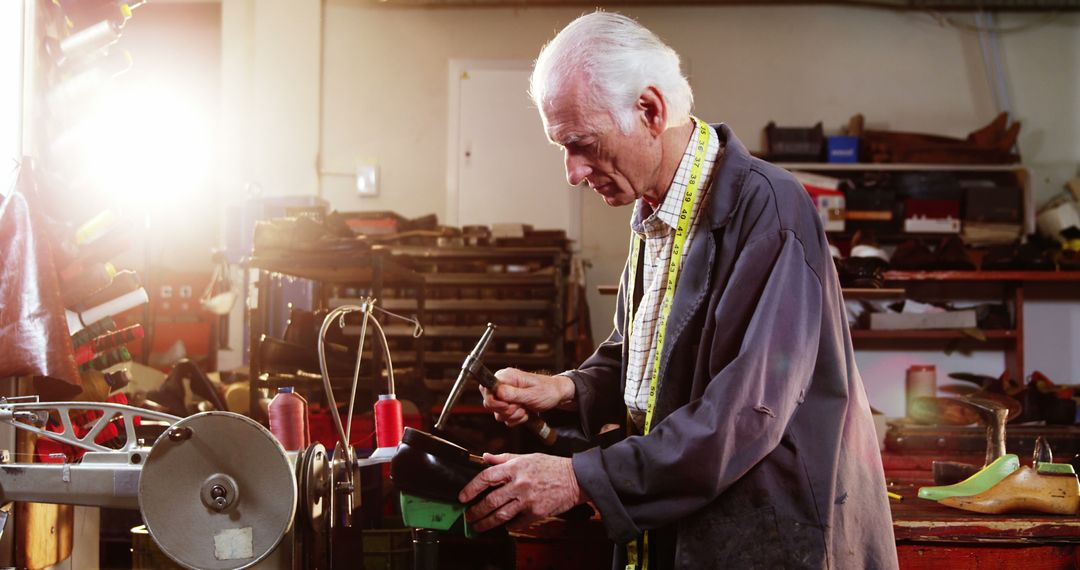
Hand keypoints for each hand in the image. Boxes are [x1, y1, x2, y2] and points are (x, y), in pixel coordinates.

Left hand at [458, 453, 586, 531]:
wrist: (576, 478)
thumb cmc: (552, 466)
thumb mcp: (527, 457)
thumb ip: (504, 458)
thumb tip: (485, 457)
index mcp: (515, 467)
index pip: (486, 477)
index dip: (471, 488)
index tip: (463, 496)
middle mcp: (519, 483)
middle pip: (490, 500)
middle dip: (476, 511)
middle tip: (468, 516)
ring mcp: (527, 499)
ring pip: (501, 515)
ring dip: (486, 522)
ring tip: (478, 526)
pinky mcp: (536, 512)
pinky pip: (517, 522)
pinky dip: (508, 526)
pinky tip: (504, 526)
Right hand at [481, 368, 573, 426]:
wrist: (556, 395)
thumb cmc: (547, 390)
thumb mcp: (532, 393)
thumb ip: (513, 393)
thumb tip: (497, 391)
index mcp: (506, 377)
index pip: (486, 389)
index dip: (494, 400)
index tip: (507, 405)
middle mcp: (503, 386)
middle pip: (489, 403)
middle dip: (506, 410)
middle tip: (519, 407)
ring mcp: (506, 396)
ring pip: (498, 413)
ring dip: (513, 415)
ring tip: (525, 409)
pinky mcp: (510, 406)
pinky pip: (506, 418)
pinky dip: (517, 419)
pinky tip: (526, 412)